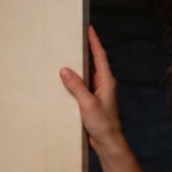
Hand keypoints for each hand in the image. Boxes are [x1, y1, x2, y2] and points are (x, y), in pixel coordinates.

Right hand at [59, 26, 125, 153]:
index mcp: (106, 81)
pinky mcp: (91, 101)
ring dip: (77, 65)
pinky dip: (74, 80)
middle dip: (84, 50)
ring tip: (66, 54)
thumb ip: (76, 86)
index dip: (94, 42)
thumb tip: (64, 70)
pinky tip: (63, 80)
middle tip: (74, 37)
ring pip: (86, 74)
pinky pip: (81, 86)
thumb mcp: (88, 104)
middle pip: (93, 62)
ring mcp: (97, 93)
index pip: (100, 56)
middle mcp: (103, 84)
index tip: (89, 28)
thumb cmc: (103, 124)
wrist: (107, 142)